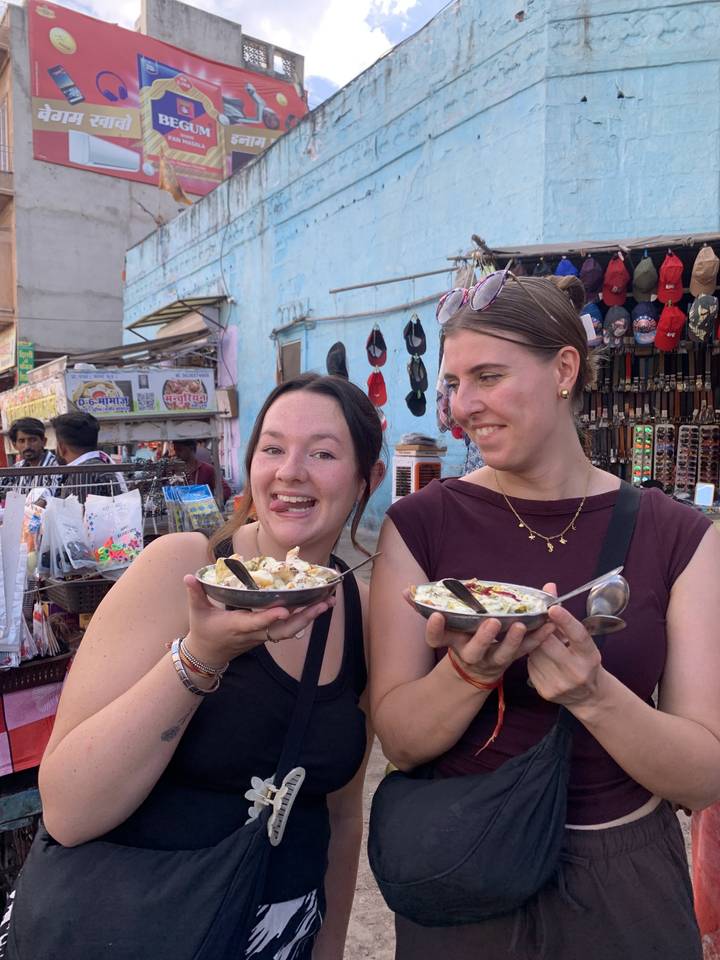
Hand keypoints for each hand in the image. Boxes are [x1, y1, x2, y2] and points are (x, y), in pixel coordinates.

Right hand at [182, 575, 334, 667]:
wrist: (208, 654)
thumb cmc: (203, 630)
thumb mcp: (196, 611)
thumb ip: (195, 593)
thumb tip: (189, 577)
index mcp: (237, 626)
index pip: (255, 622)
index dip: (269, 617)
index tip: (284, 609)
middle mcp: (254, 633)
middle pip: (283, 628)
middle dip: (304, 617)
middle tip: (323, 602)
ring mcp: (263, 636)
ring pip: (290, 630)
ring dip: (310, 617)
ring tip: (329, 602)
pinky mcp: (268, 635)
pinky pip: (290, 628)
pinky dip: (305, 618)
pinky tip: (319, 606)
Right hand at [404, 589, 553, 685]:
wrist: (475, 672)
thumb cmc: (459, 639)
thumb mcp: (443, 627)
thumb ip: (426, 607)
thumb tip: (403, 591)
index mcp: (452, 642)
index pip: (436, 638)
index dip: (434, 629)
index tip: (436, 615)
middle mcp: (471, 653)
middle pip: (475, 649)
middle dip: (483, 637)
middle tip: (492, 622)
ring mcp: (493, 659)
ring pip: (503, 653)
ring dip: (514, 640)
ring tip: (521, 626)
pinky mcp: (512, 659)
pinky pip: (527, 651)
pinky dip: (539, 638)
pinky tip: (550, 625)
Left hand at [526, 582, 602, 706]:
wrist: (587, 695)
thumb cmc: (582, 659)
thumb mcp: (579, 638)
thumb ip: (563, 615)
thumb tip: (549, 586)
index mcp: (590, 655)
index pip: (578, 635)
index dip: (565, 620)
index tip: (553, 607)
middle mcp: (577, 671)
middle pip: (549, 643)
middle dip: (540, 630)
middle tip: (536, 620)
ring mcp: (561, 684)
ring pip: (535, 653)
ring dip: (534, 643)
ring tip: (541, 642)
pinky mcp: (546, 691)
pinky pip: (530, 666)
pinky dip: (531, 658)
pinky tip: (539, 658)